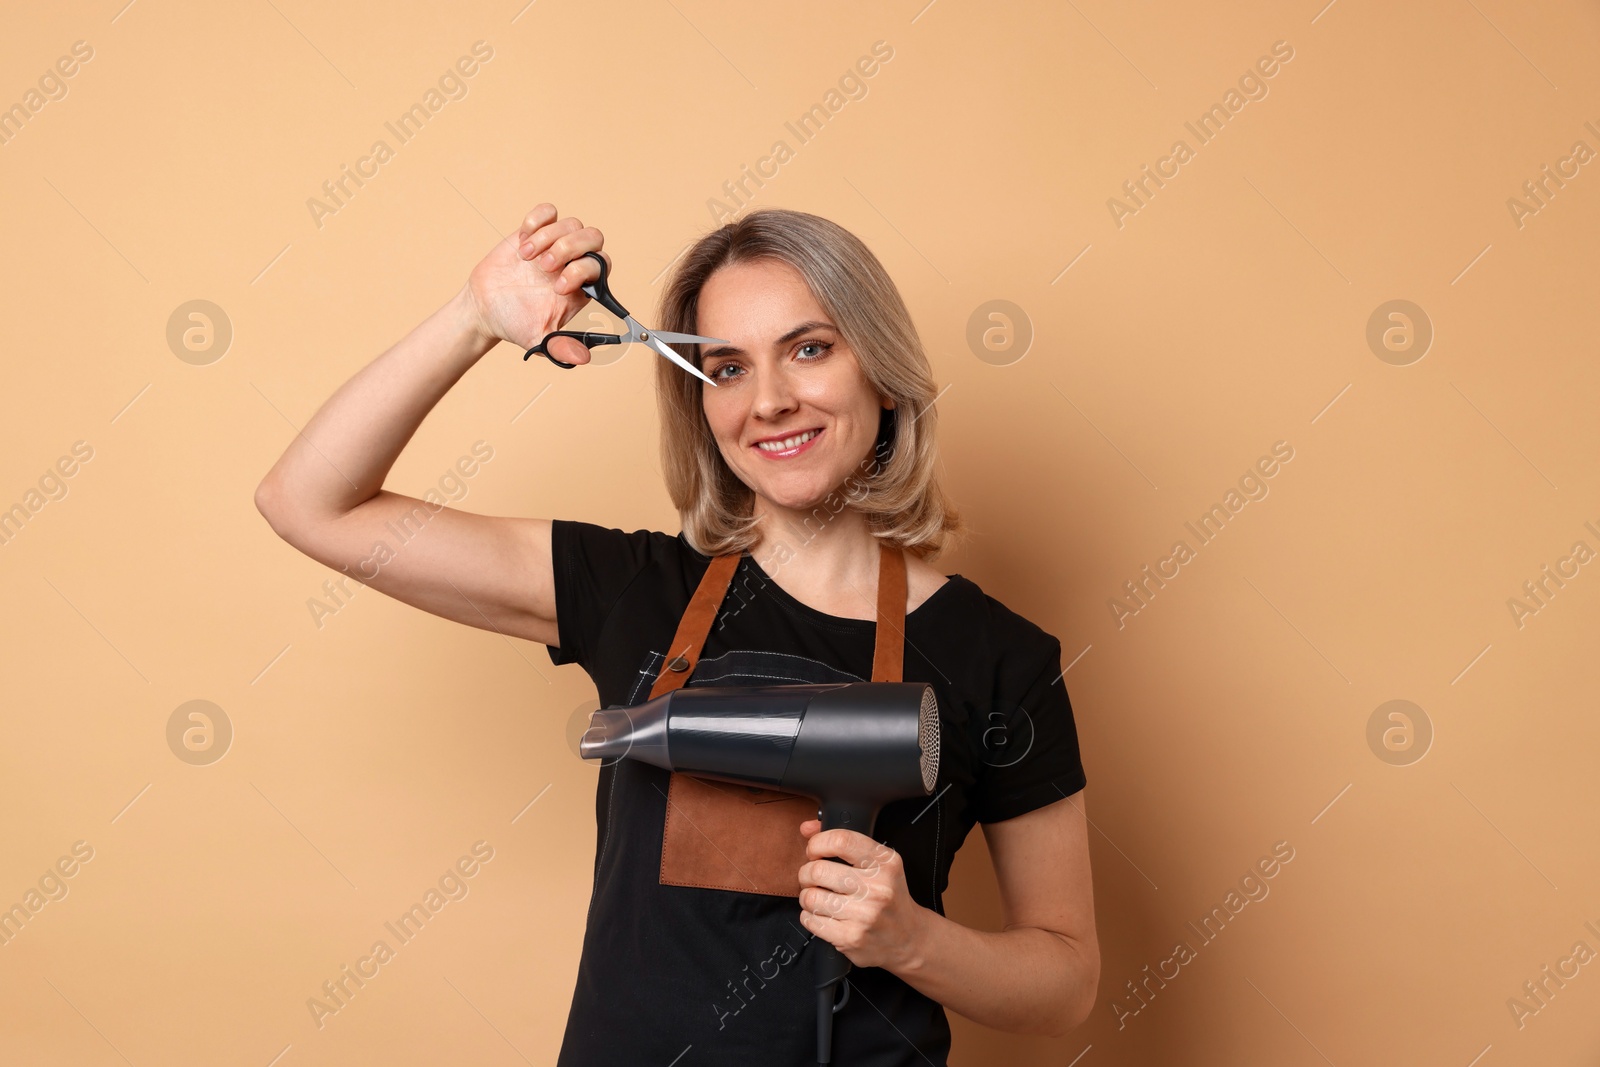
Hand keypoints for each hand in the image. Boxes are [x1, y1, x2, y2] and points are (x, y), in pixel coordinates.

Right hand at [462, 203, 606, 361]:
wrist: (486, 308)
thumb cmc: (516, 324)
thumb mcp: (539, 340)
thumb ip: (561, 348)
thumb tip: (583, 358)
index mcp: (582, 286)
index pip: (601, 265)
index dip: (584, 270)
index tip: (559, 287)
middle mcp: (573, 262)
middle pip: (593, 237)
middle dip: (571, 247)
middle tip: (545, 266)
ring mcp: (555, 245)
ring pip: (571, 223)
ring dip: (549, 238)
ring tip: (527, 258)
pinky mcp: (535, 232)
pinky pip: (548, 212)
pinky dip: (538, 220)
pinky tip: (524, 240)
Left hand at [797, 820, 928, 971]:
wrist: (908, 938)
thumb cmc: (889, 896)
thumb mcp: (879, 864)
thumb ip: (844, 842)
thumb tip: (806, 828)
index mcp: (885, 863)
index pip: (841, 841)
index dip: (818, 843)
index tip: (814, 850)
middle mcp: (877, 888)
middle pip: (818, 870)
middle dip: (806, 873)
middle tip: (812, 877)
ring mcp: (864, 915)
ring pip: (810, 897)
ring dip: (807, 896)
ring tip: (818, 897)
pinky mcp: (850, 937)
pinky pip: (810, 920)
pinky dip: (810, 916)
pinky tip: (823, 914)